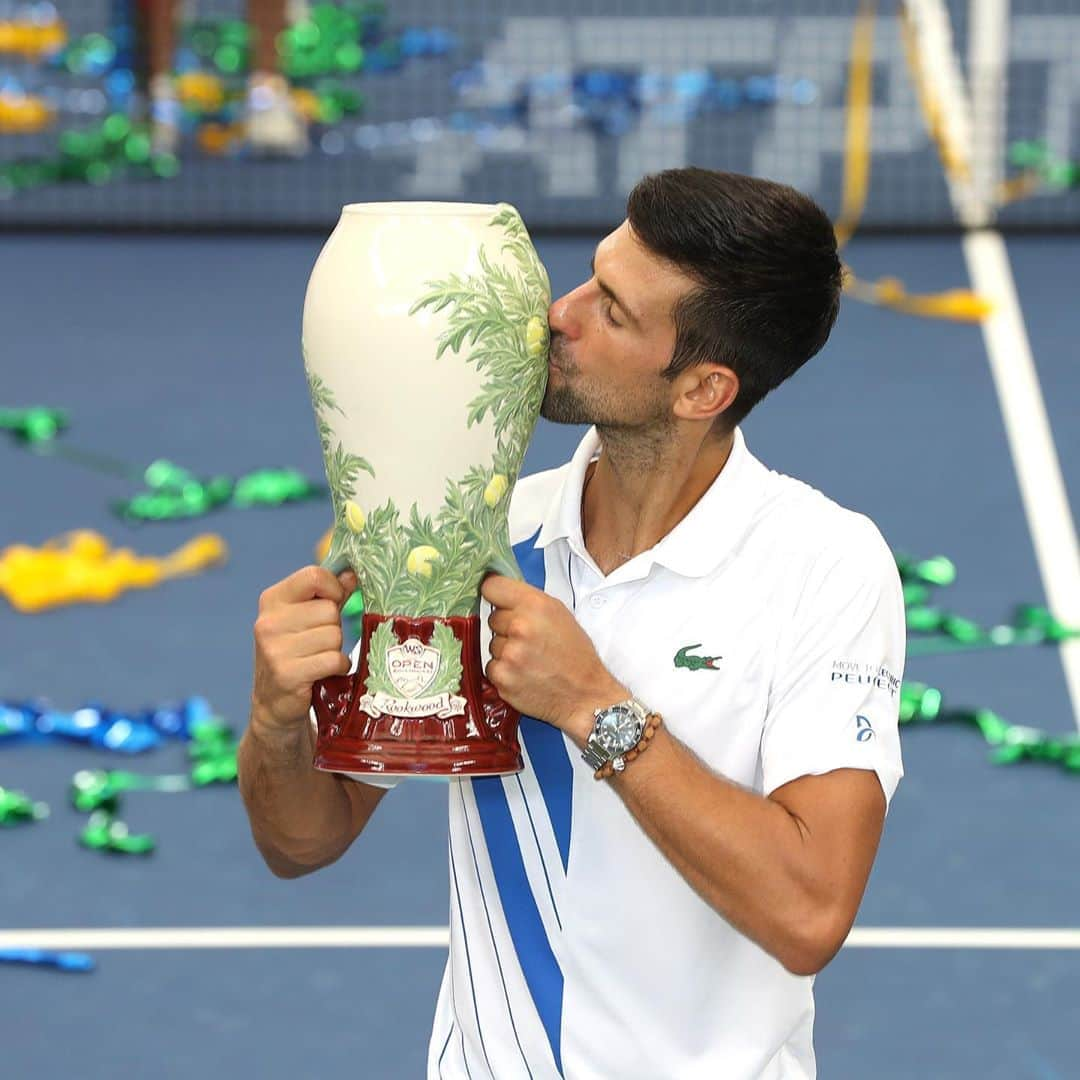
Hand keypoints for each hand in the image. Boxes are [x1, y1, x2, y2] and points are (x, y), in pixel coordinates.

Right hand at [251, 566, 356, 732]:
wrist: (275, 702)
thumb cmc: (297, 653)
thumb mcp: (306, 618)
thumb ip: (330, 594)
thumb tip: (352, 574)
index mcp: (273, 600)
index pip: (314, 576)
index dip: (334, 589)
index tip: (333, 603)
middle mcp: (269, 622)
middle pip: (329, 610)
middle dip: (334, 627)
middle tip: (319, 643)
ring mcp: (275, 649)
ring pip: (334, 635)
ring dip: (335, 649)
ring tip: (318, 658)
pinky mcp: (287, 674)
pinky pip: (334, 659)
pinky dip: (337, 667)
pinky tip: (324, 672)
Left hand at [481, 573, 626, 741]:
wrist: (584, 695)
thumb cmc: (575, 655)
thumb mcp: (560, 615)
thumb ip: (529, 600)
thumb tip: (500, 593)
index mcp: (535, 605)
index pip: (492, 587)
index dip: (494, 594)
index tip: (497, 600)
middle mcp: (520, 627)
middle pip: (492, 617)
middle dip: (506, 627)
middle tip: (529, 639)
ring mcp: (509, 654)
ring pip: (492, 644)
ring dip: (506, 651)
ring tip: (530, 659)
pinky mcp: (502, 677)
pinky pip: (491, 667)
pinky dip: (504, 671)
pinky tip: (524, 674)